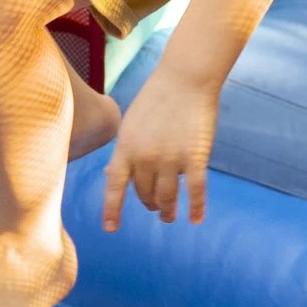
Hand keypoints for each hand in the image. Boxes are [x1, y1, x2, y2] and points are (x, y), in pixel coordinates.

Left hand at [101, 68, 219, 230]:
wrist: (185, 78)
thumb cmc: (157, 98)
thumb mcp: (131, 123)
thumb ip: (125, 150)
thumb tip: (112, 175)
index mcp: (126, 147)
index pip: (115, 186)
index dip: (112, 209)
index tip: (110, 228)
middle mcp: (146, 157)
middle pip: (145, 193)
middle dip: (149, 204)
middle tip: (154, 208)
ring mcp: (171, 159)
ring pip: (167, 197)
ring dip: (167, 211)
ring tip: (169, 216)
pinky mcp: (195, 157)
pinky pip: (196, 191)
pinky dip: (196, 207)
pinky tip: (196, 219)